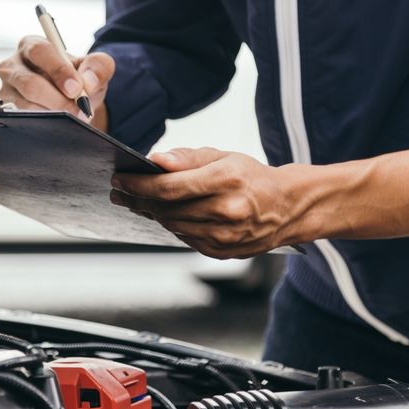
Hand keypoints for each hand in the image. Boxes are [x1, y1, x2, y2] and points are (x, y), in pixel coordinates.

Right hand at [0, 35, 114, 128]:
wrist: (72, 100)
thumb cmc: (77, 78)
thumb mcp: (93, 68)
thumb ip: (97, 66)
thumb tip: (88, 81)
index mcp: (32, 45)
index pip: (40, 52)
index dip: (58, 70)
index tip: (76, 88)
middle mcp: (12, 65)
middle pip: (30, 83)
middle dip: (57, 100)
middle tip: (78, 110)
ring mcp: (6, 89)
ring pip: (24, 105)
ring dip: (52, 114)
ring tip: (72, 117)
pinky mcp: (6, 110)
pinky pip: (22, 119)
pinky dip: (43, 124)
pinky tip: (57, 124)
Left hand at [109, 147, 308, 258]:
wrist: (288, 207)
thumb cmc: (251, 177)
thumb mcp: (223, 156)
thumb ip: (187, 158)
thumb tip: (155, 160)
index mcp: (227, 180)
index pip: (170, 187)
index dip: (139, 185)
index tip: (119, 180)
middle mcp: (228, 210)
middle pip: (167, 209)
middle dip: (138, 200)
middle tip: (120, 192)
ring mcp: (226, 236)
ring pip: (173, 226)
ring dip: (151, 214)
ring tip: (137, 202)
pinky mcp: (223, 252)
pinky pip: (185, 239)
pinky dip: (172, 226)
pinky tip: (164, 215)